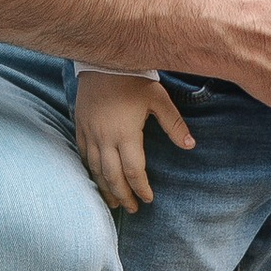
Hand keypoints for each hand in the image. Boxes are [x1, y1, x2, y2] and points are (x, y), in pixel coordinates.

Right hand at [76, 70, 191, 211]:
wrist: (102, 60)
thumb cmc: (133, 79)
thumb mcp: (158, 99)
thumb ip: (174, 124)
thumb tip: (190, 145)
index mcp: (126, 134)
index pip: (133, 171)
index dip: (141, 189)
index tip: (148, 199)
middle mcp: (105, 138)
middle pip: (112, 177)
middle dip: (123, 196)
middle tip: (132, 209)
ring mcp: (90, 134)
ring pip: (95, 170)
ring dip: (105, 189)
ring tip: (114, 202)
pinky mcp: (81, 127)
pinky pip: (83, 156)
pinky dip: (91, 172)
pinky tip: (97, 179)